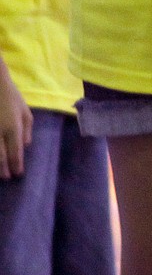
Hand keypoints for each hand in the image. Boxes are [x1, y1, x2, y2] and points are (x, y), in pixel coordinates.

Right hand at [0, 62, 32, 178]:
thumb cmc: (10, 96)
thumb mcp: (24, 110)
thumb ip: (27, 128)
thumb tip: (26, 146)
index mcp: (13, 127)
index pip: (15, 152)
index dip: (17, 165)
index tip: (18, 174)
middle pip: (1, 157)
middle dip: (4, 170)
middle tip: (7, 178)